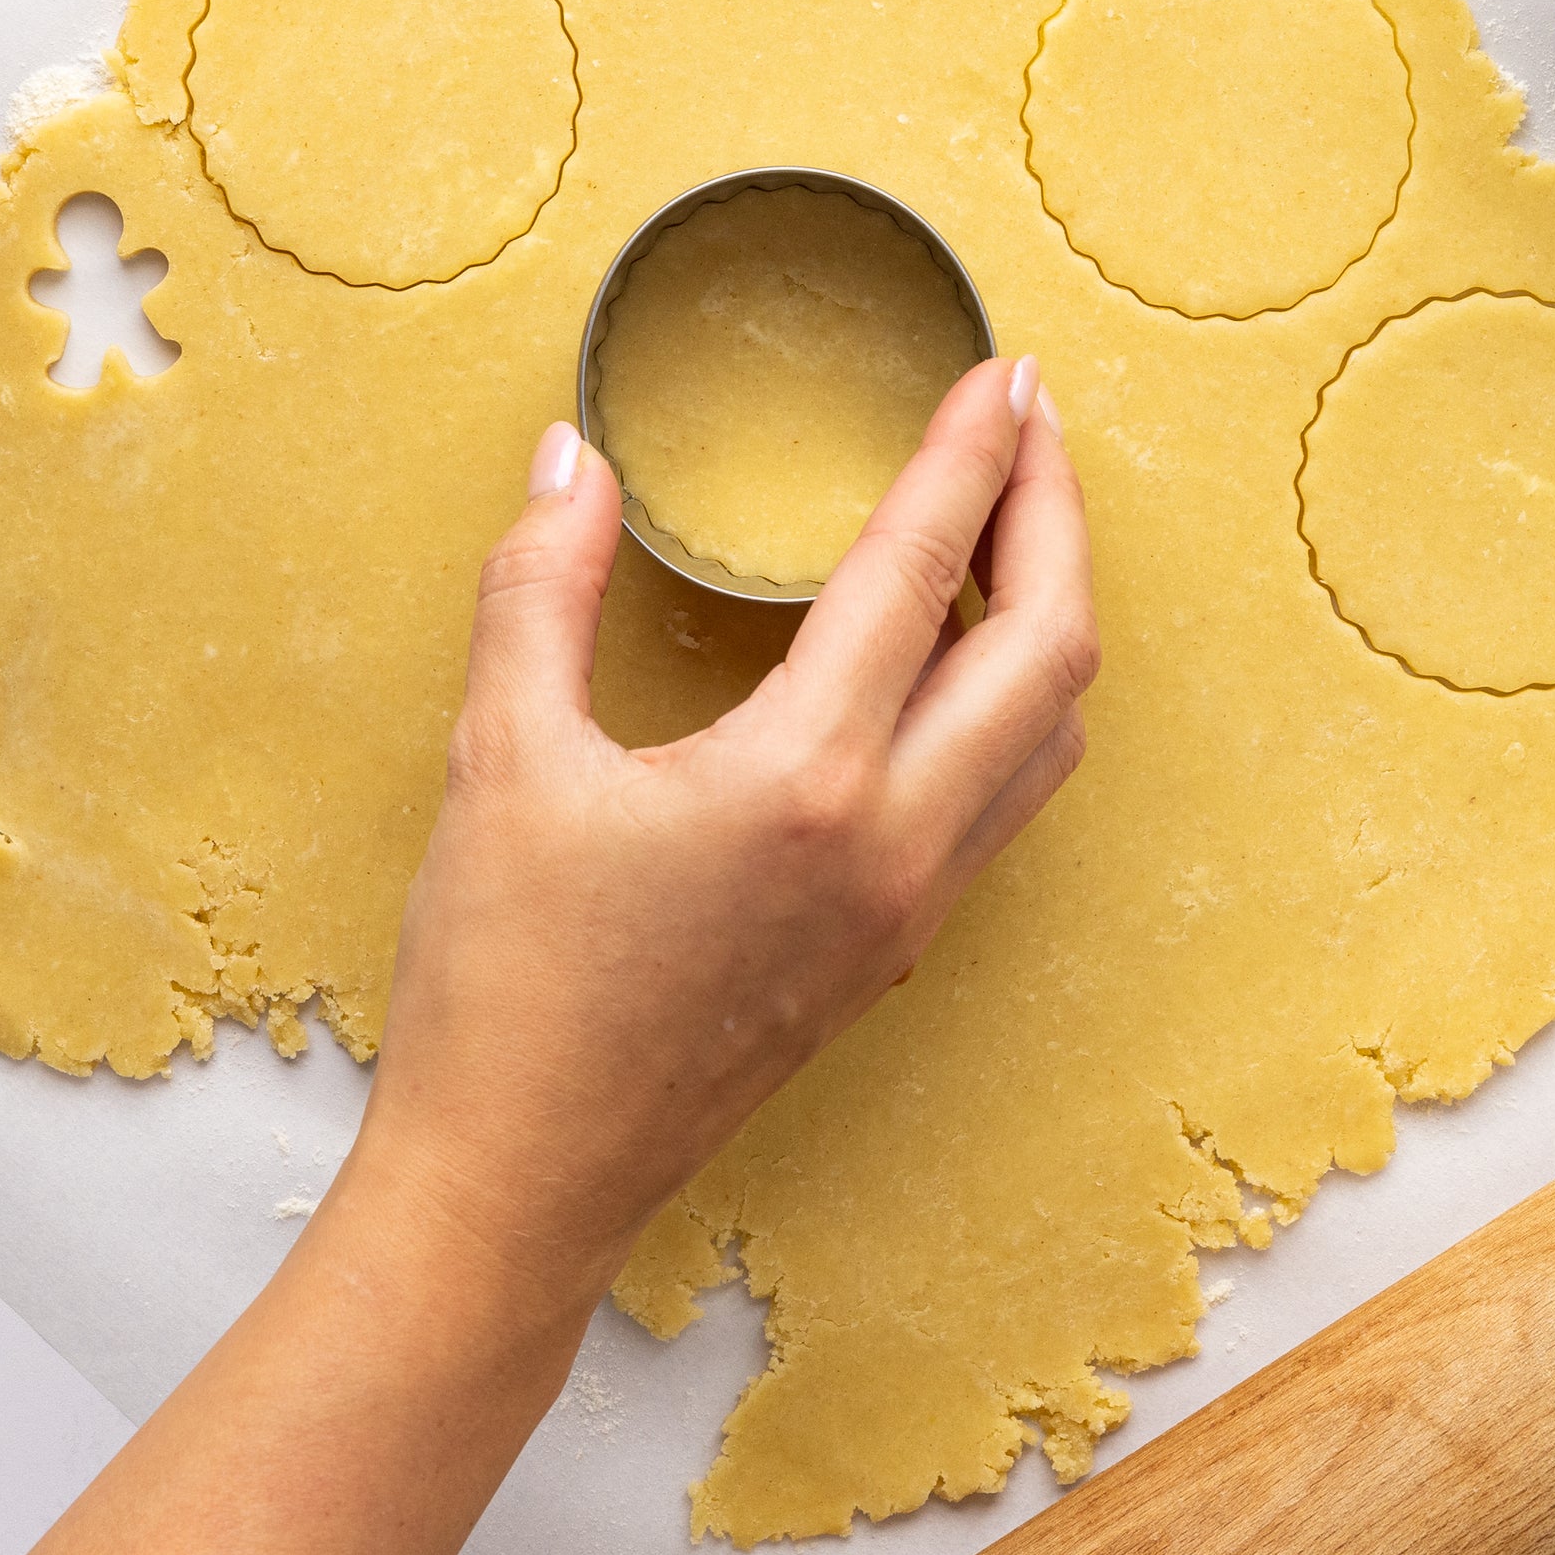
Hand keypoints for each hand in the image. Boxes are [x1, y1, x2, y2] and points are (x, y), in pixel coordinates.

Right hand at [356, 355, 1098, 1308]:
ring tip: (1009, 522)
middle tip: (1028, 421)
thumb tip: (569, 457)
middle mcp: (891, 843)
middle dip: (1056, 515)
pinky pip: (1004, 798)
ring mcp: (908, 907)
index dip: (972, 456)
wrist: (521, 1181)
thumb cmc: (502, 982)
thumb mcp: (498, 757)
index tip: (1001, 372)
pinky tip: (955, 659)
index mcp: (804, 780)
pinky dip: (1014, 698)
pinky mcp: (894, 950)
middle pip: (1050, 647)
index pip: (924, 574)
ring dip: (1052, 612)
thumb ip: (542, 585)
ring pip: (1048, 731)